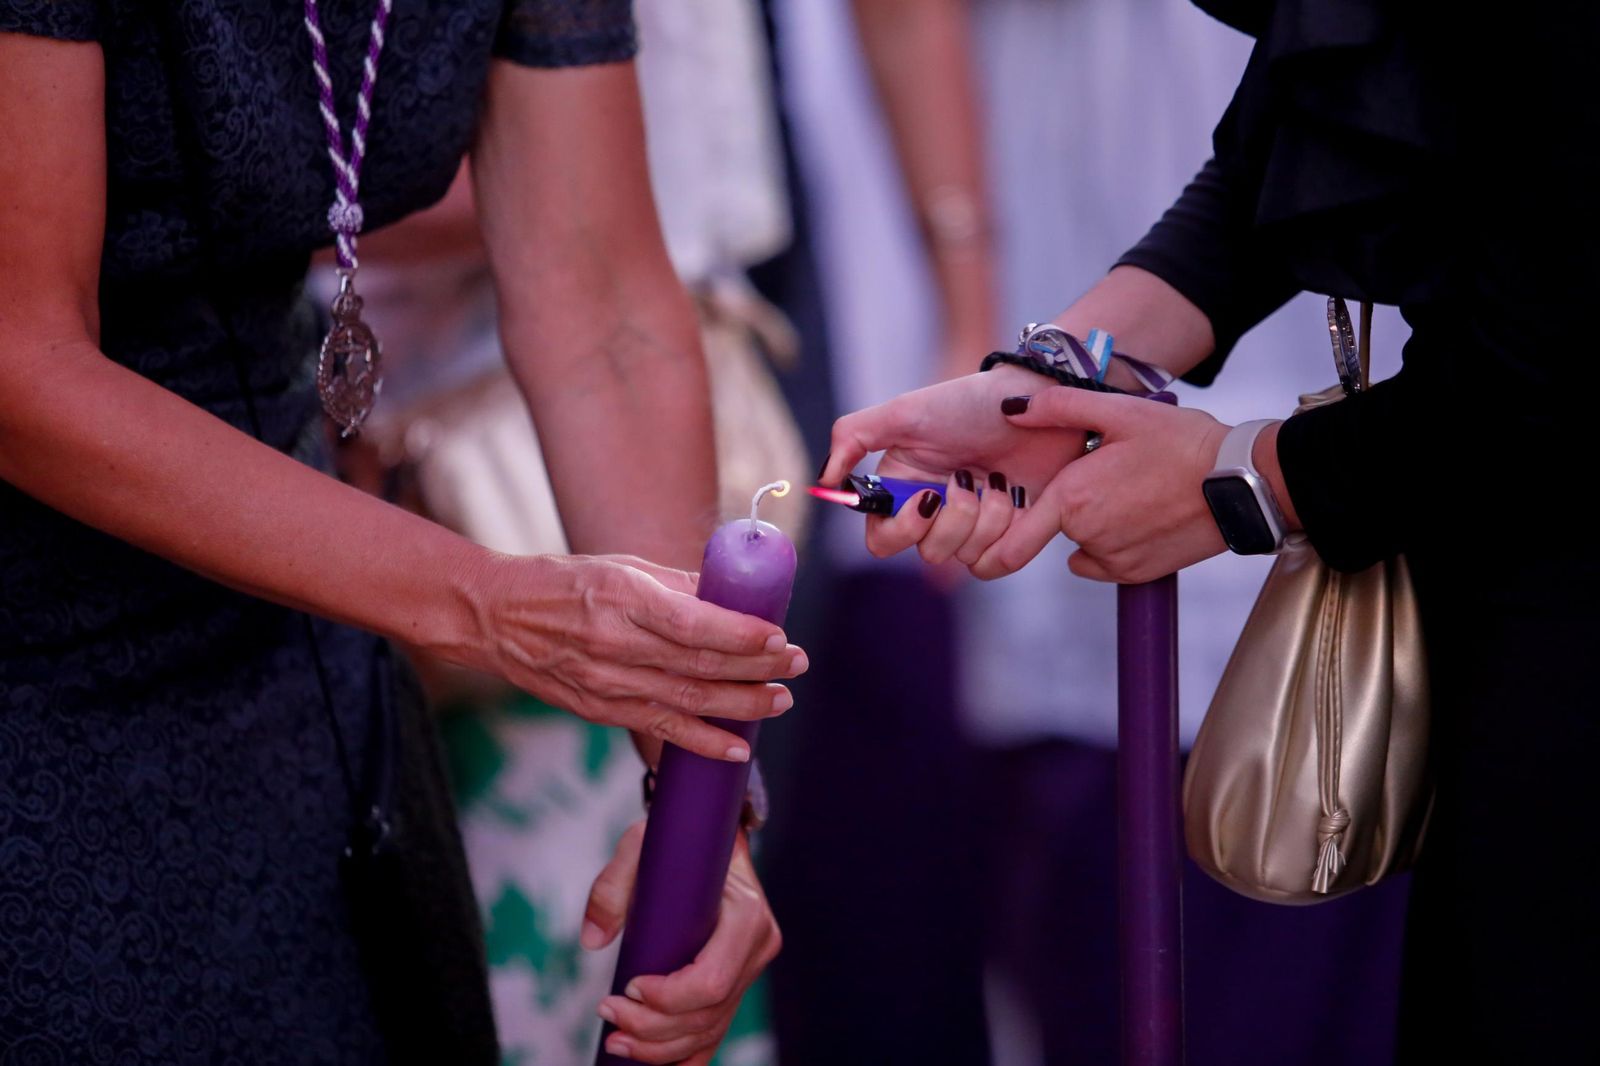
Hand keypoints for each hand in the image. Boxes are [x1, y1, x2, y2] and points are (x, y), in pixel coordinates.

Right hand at [463, 553, 806, 761]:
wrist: (495, 619)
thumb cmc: (563, 583)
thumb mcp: (621, 567)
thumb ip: (679, 584)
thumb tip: (735, 595)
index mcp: (622, 598)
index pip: (695, 624)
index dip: (743, 636)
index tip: (780, 637)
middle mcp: (614, 645)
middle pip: (700, 665)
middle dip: (757, 669)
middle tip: (797, 666)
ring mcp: (606, 683)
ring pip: (687, 702)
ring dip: (740, 706)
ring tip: (780, 701)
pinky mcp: (600, 710)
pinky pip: (660, 730)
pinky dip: (702, 742)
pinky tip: (737, 748)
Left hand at [583, 823, 779, 1065]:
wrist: (708, 842)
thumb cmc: (678, 841)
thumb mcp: (643, 844)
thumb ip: (613, 885)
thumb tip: (592, 939)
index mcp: (748, 913)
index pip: (713, 980)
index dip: (669, 997)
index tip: (629, 986)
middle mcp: (757, 947)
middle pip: (708, 1013)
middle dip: (654, 1027)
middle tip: (608, 1013)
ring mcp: (749, 971)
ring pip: (708, 1030)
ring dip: (660, 1048)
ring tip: (616, 1039)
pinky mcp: (736, 985)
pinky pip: (713, 1034)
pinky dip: (683, 1057)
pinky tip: (650, 1061)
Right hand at [819, 366, 1082, 562]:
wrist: (1040, 403)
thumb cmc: (970, 403)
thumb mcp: (904, 411)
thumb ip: (852, 437)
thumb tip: (821, 482)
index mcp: (904, 489)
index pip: (882, 540)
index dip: (902, 528)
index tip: (926, 497)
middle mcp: (935, 514)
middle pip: (927, 553)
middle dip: (953, 519)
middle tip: (969, 478)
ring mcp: (974, 528)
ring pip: (965, 559)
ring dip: (987, 516)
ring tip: (1000, 480)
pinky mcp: (1012, 536)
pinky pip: (998, 563)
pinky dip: (1009, 532)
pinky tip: (1017, 496)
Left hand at [973, 387, 1233, 582]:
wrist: (1239, 482)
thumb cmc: (1180, 440)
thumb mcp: (1119, 410)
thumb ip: (1058, 407)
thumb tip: (1010, 410)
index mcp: (1072, 498)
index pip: (1013, 545)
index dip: (990, 551)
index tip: (980, 557)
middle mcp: (1087, 536)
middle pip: (1057, 524)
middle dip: (1072, 503)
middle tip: (1111, 475)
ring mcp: (1113, 559)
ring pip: (1082, 542)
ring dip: (1096, 523)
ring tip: (1135, 492)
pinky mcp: (1136, 574)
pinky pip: (1103, 562)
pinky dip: (1113, 544)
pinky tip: (1142, 516)